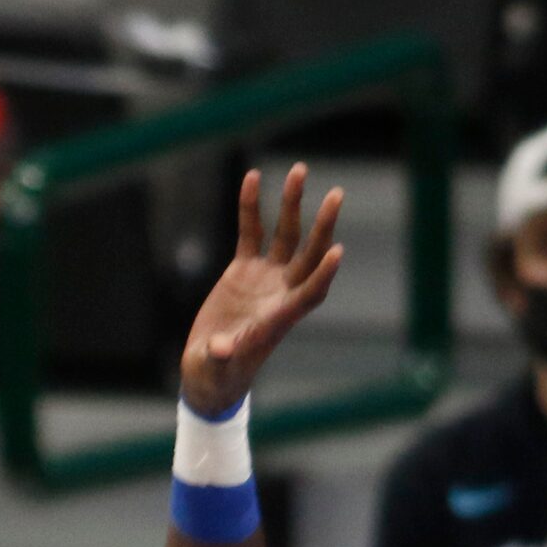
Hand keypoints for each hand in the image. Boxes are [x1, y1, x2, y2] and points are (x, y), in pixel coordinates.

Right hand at [180, 165, 343, 417]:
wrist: (209, 370)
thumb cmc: (217, 374)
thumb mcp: (216, 369)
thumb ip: (220, 356)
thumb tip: (221, 348)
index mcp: (277, 320)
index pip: (308, 294)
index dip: (322, 275)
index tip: (337, 251)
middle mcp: (279, 294)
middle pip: (308, 256)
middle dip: (322, 227)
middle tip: (336, 196)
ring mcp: (264, 280)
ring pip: (285, 236)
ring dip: (292, 205)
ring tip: (298, 171)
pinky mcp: (244, 271)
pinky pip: (251, 233)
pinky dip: (251, 208)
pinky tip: (252, 178)